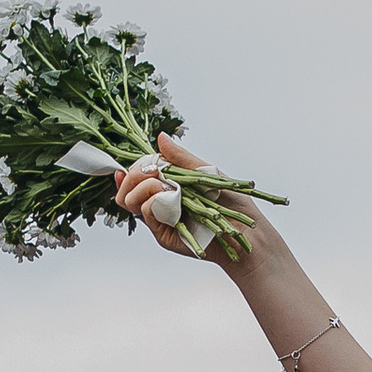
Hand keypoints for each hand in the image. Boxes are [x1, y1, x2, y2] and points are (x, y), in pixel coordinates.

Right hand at [115, 133, 231, 261]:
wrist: (245, 228)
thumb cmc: (231, 201)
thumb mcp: (204, 171)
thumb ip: (180, 157)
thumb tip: (160, 137)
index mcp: (166, 187)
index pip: (135, 178)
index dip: (130, 170)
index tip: (136, 163)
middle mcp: (159, 203)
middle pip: (126, 190)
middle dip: (134, 175)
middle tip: (153, 171)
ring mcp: (160, 219)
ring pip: (129, 201)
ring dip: (144, 186)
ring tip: (167, 186)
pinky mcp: (163, 234)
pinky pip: (146, 213)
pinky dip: (155, 200)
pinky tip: (172, 198)